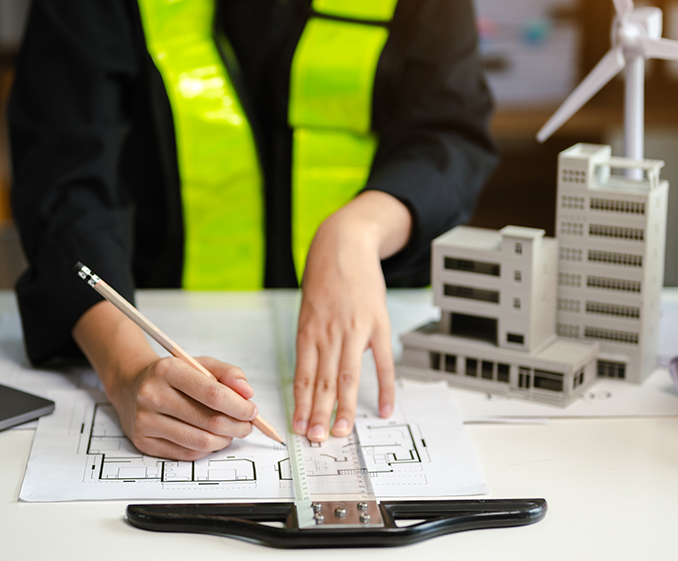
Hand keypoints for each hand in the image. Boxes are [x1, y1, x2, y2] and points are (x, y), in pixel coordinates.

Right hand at [109, 355, 257, 460]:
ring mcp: (146, 421)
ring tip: (230, 432)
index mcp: (168, 370)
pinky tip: (211, 438)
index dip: (239, 406)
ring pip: (200, 441)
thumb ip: (227, 374)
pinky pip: (186, 454)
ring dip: (225, 440)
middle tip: (247, 425)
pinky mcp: (144, 442)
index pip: (212, 393)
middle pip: (209, 421)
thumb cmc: (170, 375)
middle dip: (237, 426)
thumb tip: (247, 393)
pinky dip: (206, 448)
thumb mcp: (198, 364)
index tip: (252, 411)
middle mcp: (152, 396)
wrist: (131, 385)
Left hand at [292, 191, 410, 441]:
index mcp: (308, 332)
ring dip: (345, 408)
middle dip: (319, 414)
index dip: (301, 405)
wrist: (344, 246)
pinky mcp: (377, 324)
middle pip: (323, 382)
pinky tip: (386, 409)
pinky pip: (382, 362)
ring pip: (348, 376)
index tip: (299, 428)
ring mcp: (354, 329)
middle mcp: (329, 333)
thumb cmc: (323, 280)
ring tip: (341, 432)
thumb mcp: (308, 312)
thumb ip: (312, 344)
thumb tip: (313, 379)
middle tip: (316, 439)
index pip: (302, 377)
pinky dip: (384, 388)